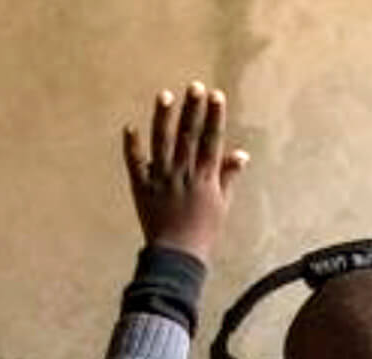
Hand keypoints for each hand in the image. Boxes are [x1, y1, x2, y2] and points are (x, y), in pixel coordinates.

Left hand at [123, 81, 249, 262]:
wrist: (177, 257)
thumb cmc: (203, 233)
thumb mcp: (222, 205)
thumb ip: (228, 177)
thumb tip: (241, 153)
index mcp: (205, 178)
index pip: (211, 141)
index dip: (214, 117)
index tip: (215, 95)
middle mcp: (183, 174)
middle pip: (188, 136)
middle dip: (192, 110)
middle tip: (194, 87)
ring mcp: (162, 180)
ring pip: (163, 144)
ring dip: (163, 119)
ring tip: (165, 96)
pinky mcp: (142, 189)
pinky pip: (136, 165)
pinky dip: (132, 147)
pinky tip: (130, 127)